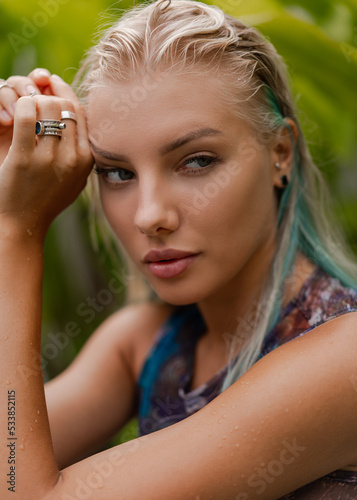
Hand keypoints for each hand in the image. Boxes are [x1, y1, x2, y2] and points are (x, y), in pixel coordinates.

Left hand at [0, 73, 92, 241]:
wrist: (24, 224)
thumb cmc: (48, 200)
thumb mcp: (76, 179)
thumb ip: (83, 152)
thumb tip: (79, 119)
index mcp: (87, 159)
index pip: (80, 112)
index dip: (65, 92)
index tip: (52, 83)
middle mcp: (73, 158)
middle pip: (64, 105)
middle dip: (47, 95)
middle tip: (34, 96)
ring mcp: (49, 158)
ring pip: (46, 106)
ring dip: (32, 100)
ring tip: (24, 107)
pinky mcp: (25, 159)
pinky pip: (27, 115)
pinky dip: (21, 106)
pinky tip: (15, 112)